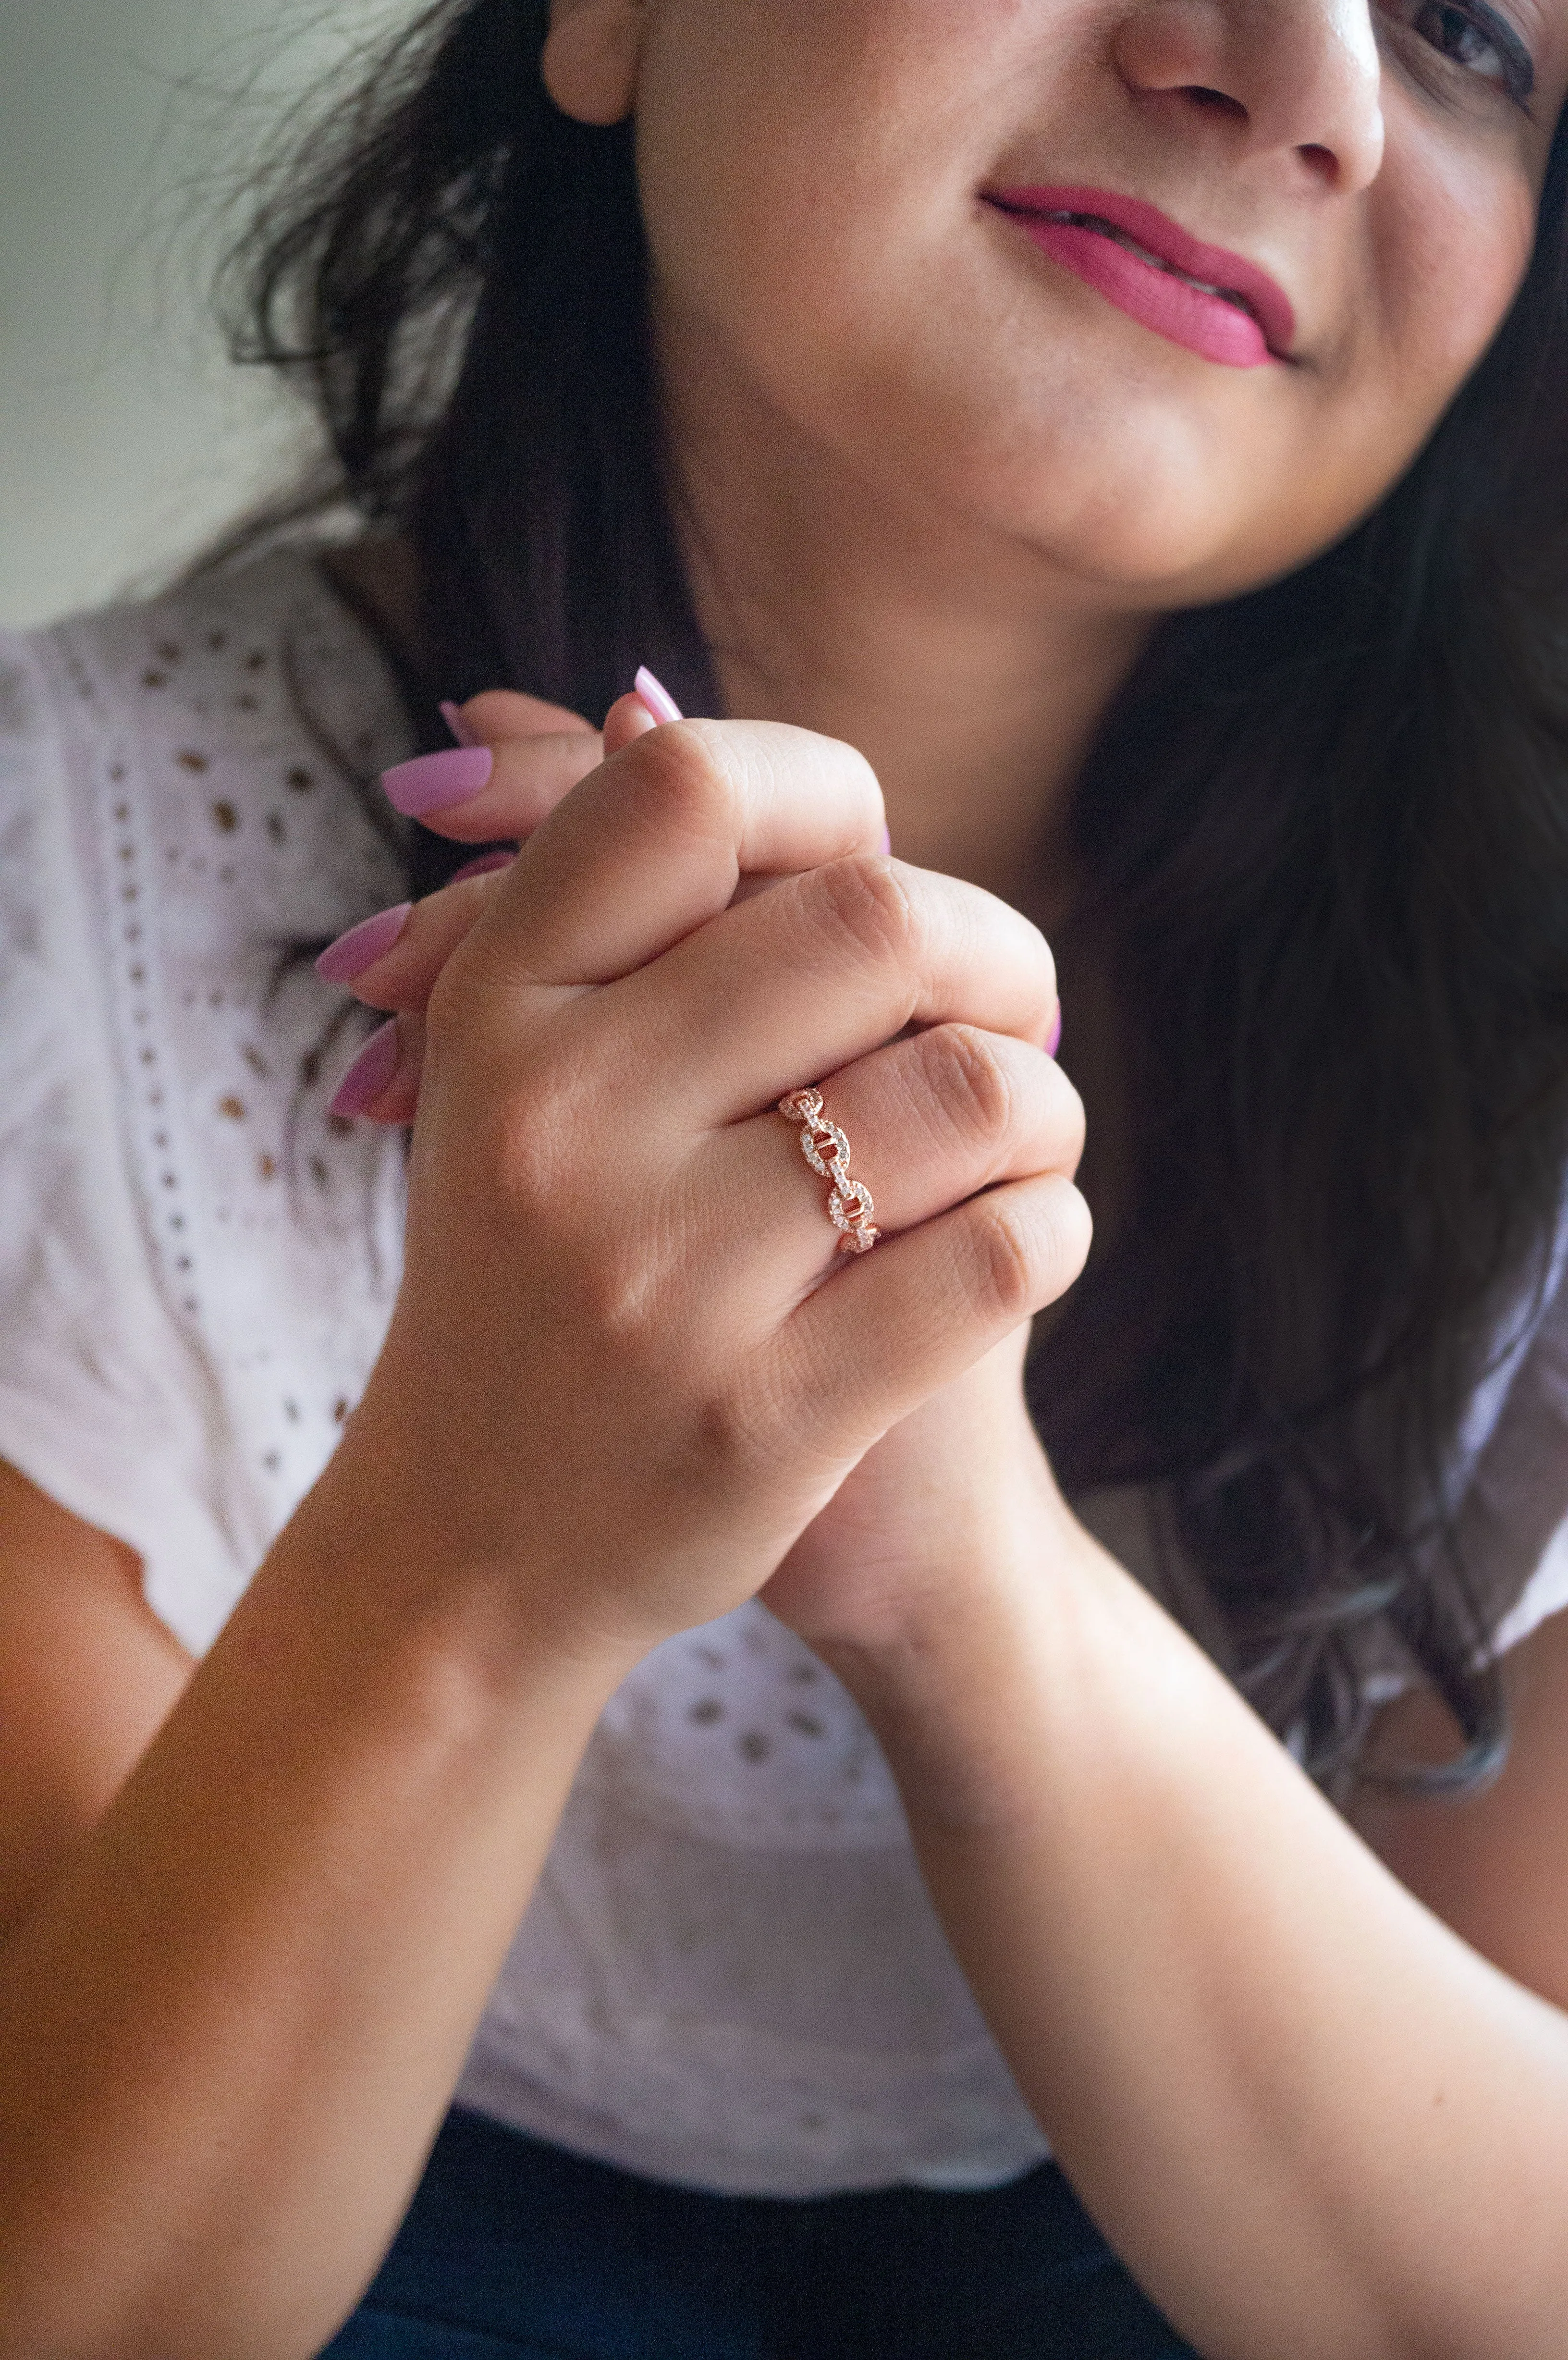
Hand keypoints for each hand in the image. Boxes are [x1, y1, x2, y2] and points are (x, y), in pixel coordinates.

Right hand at [326, 697, 1087, 1667]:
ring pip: (970, 1089)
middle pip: (875, 920)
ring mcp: (660, 1285)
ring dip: (1041, 1101)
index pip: (687, 791)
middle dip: (992, 948)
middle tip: (1004, 1005)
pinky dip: (1053, 1226)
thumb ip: (612, 907)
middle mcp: (562, 1130)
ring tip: (1018, 1139)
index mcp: (500, 1016)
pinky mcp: (763, 1421)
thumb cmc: (537, 1280)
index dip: (827, 796)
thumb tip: (652, 694)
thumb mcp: (523, 1082)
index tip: (874, 868)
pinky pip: (1002, 1254)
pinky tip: (1019, 1240)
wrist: (476, 1555)